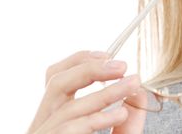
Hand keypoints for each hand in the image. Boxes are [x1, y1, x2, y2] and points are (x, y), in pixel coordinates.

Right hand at [27, 51, 145, 133]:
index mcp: (53, 118)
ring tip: (133, 86)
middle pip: (55, 83)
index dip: (79, 60)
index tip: (108, 56)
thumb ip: (127, 120)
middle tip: (123, 66)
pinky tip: (120, 114)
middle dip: (90, 69)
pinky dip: (98, 118)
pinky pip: (71, 128)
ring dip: (105, 93)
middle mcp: (43, 125)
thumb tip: (139, 92)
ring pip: (68, 107)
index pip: (54, 77)